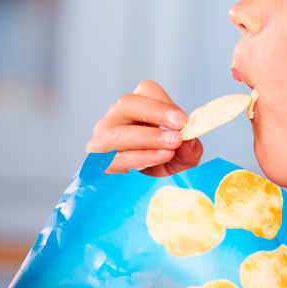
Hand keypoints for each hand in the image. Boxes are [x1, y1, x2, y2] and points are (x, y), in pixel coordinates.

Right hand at [85, 80, 201, 175]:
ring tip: (172, 146)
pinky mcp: (96, 163)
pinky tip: (158, 158)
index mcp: (137, 109)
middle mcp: (115, 119)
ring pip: (119, 133)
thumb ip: (188, 150)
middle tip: (179, 127)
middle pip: (127, 104)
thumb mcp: (182, 159)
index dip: (164, 103)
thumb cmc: (162, 168)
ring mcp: (101, 140)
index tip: (183, 120)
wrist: (140, 196)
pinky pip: (115, 158)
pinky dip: (139, 158)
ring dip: (149, 138)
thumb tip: (190, 141)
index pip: (146, 91)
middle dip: (154, 113)